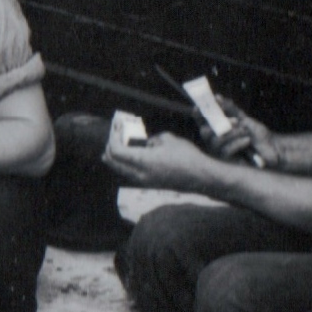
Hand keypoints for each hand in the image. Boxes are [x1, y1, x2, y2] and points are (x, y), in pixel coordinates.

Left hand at [101, 130, 217, 191]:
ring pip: (120, 169)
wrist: (201, 177)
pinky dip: (125, 163)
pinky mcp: (149, 184)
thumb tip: (146, 144)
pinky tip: (131, 154)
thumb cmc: (186, 156)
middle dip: (109, 147)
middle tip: (115, 134)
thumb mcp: (167, 139)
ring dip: (116, 156)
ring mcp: (144, 181)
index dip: (113, 137)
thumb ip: (152, 140)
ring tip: (120, 143)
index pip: (116, 151)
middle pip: (112, 162)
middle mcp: (139, 174)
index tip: (116, 126)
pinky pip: (129, 173)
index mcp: (142, 161)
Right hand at [206, 95, 279, 166]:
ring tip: (244, 130)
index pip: (202, 120)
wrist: (271, 148)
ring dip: (231, 134)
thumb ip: (230, 109)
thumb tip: (217, 97)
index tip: (199, 107)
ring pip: (216, 142)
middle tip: (234, 120)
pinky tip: (247, 141)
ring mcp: (221, 152)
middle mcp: (215, 140)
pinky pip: (226, 151)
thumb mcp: (243, 118)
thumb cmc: (256, 133)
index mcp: (217, 128)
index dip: (198, 114)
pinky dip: (237, 143)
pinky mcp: (228, 162)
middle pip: (205, 132)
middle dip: (217, 124)